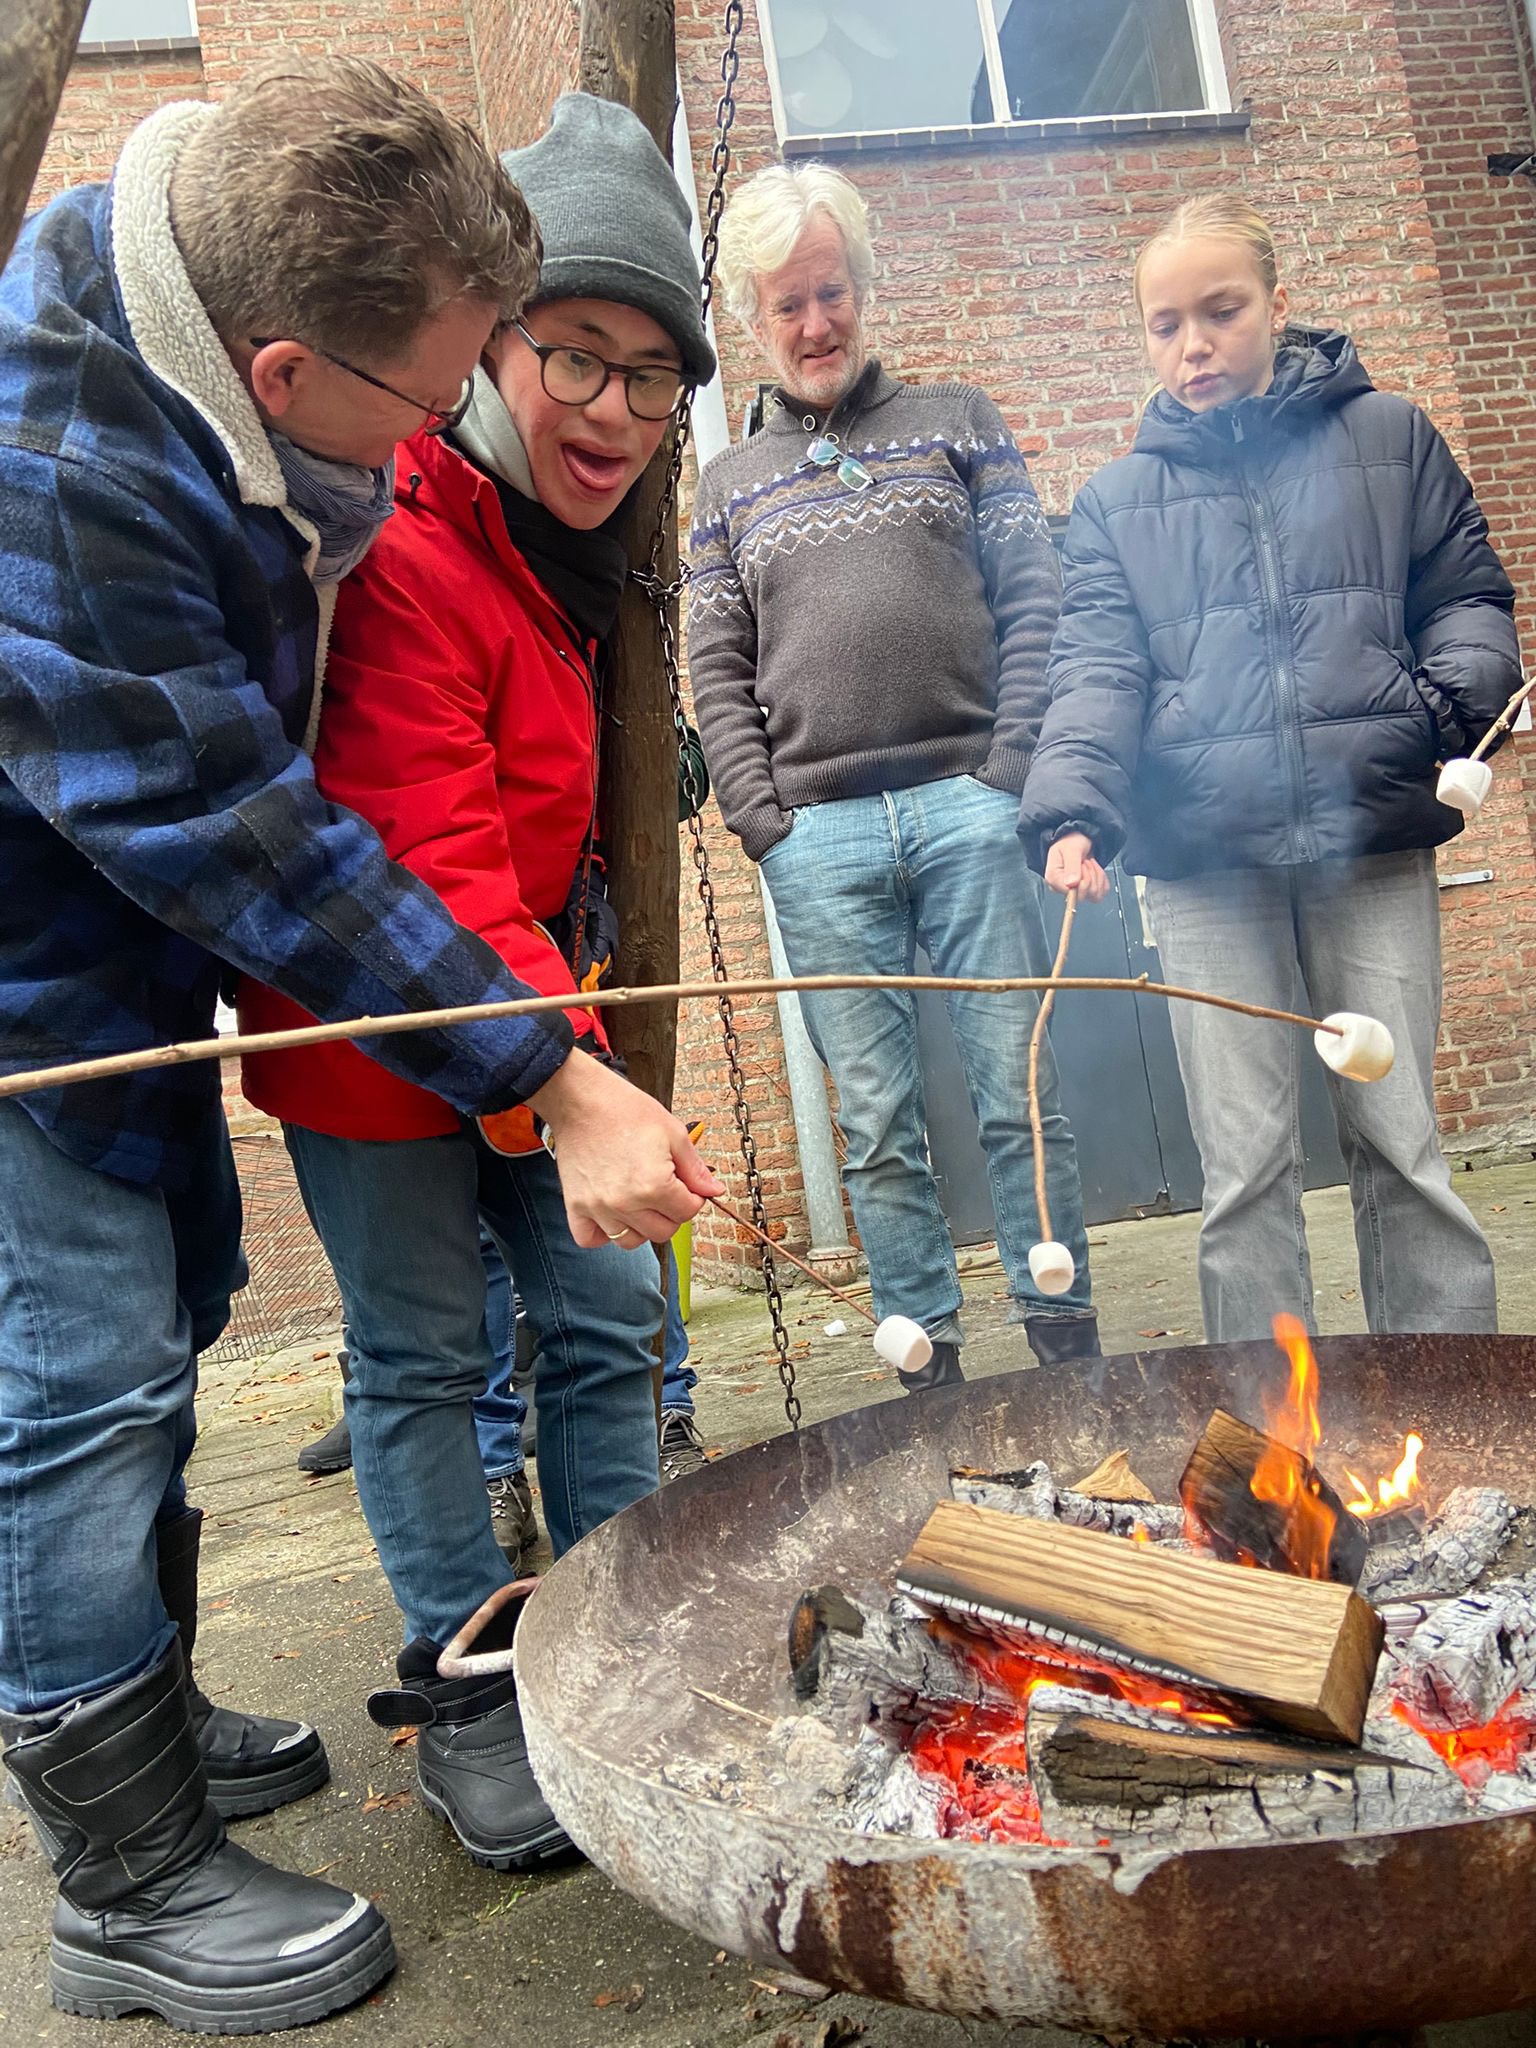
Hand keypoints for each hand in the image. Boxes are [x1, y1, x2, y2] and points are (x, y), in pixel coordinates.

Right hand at [526, 1047, 723, 1248]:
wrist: (581, 1100)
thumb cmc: (623, 1109)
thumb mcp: (672, 1132)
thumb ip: (695, 1168)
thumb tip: (713, 1189)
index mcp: (653, 1184)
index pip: (688, 1211)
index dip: (693, 1197)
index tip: (685, 1184)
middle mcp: (625, 1202)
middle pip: (663, 1231)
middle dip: (672, 1212)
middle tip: (666, 1190)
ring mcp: (598, 1207)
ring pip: (630, 1241)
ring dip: (641, 1225)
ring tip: (640, 1201)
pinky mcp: (576, 1206)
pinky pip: (590, 1239)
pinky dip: (603, 1234)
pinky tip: (613, 1214)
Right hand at [1044, 831, 1109, 902]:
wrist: (1077, 838)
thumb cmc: (1070, 842)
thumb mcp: (1071, 850)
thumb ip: (1072, 866)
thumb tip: (1071, 884)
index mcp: (1054, 880)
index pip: (1072, 893)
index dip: (1083, 879)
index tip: (1082, 864)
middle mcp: (1062, 889)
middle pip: (1085, 894)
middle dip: (1091, 875)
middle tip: (1085, 862)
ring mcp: (1075, 891)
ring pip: (1095, 894)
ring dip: (1097, 875)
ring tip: (1088, 863)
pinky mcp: (1086, 891)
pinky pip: (1101, 892)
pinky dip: (1102, 879)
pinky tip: (1094, 869)